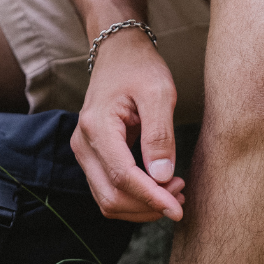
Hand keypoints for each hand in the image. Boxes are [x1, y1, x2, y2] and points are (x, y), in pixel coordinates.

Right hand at [72, 28, 184, 222]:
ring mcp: (84, 152)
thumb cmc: (140, 68)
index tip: (178, 210)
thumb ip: (160, 136)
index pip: (122, 177)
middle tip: (181, 194)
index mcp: (96, 127)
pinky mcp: (92, 158)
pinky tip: (160, 188)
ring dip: (141, 206)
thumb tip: (162, 177)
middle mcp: (83, 144)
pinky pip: (109, 191)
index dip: (151, 198)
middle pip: (111, 197)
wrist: (119, 54)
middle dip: (148, 205)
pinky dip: (135, 198)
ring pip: (108, 200)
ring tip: (174, 191)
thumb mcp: (159, 93)